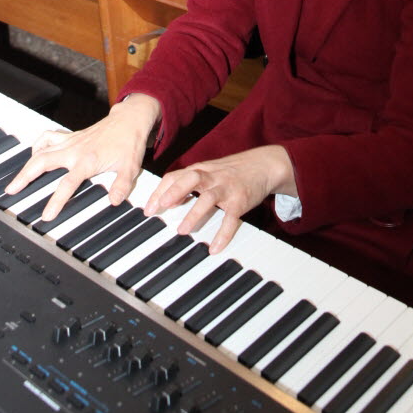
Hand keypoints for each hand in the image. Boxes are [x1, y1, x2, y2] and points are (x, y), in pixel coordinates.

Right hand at [3, 93, 160, 224]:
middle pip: (43, 162)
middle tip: (12, 190)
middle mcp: (75, 150)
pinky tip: (33, 155)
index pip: (67, 183)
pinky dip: (38, 145)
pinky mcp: (71, 137)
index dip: (56, 200)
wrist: (129, 121)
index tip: (46, 215)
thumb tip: (114, 201)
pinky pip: (49, 138)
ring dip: (27, 163)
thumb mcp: (130, 168)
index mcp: (87, 160)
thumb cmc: (129, 143)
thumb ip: (122, 186)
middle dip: (25, 176)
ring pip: (41, 150)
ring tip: (16, 179)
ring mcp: (71, 142)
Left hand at [144, 145, 295, 253]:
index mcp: (201, 170)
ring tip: (182, 231)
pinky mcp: (241, 200)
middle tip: (161, 208)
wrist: (264, 164)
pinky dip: (223, 234)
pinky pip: (231, 218)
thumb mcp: (208, 172)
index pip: (175, 176)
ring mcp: (227, 188)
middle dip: (174, 192)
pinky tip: (215, 248)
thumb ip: (188, 183)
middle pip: (191, 179)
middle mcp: (212, 177)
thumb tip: (166, 199)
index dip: (160, 191)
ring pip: (208, 198)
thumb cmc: (232, 170)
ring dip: (194, 213)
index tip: (148, 209)